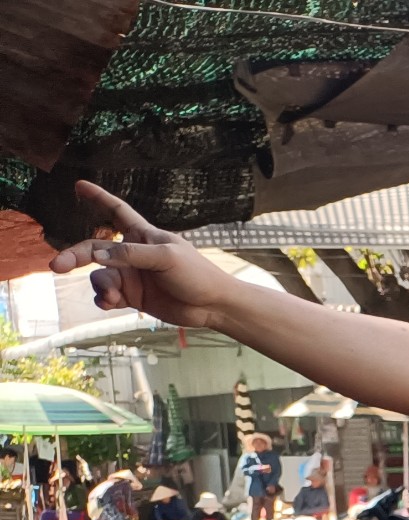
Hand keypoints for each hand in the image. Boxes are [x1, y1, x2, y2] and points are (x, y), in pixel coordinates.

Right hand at [51, 182, 241, 328]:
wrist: (212, 306)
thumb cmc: (197, 274)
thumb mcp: (166, 258)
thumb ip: (130, 255)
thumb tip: (96, 256)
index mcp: (143, 235)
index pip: (116, 211)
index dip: (98, 198)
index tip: (79, 185)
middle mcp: (132, 254)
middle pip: (93, 249)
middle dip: (74, 256)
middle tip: (56, 266)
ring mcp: (131, 276)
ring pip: (99, 276)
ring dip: (100, 286)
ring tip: (113, 296)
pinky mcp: (133, 296)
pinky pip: (107, 295)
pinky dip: (104, 299)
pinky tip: (110, 303)